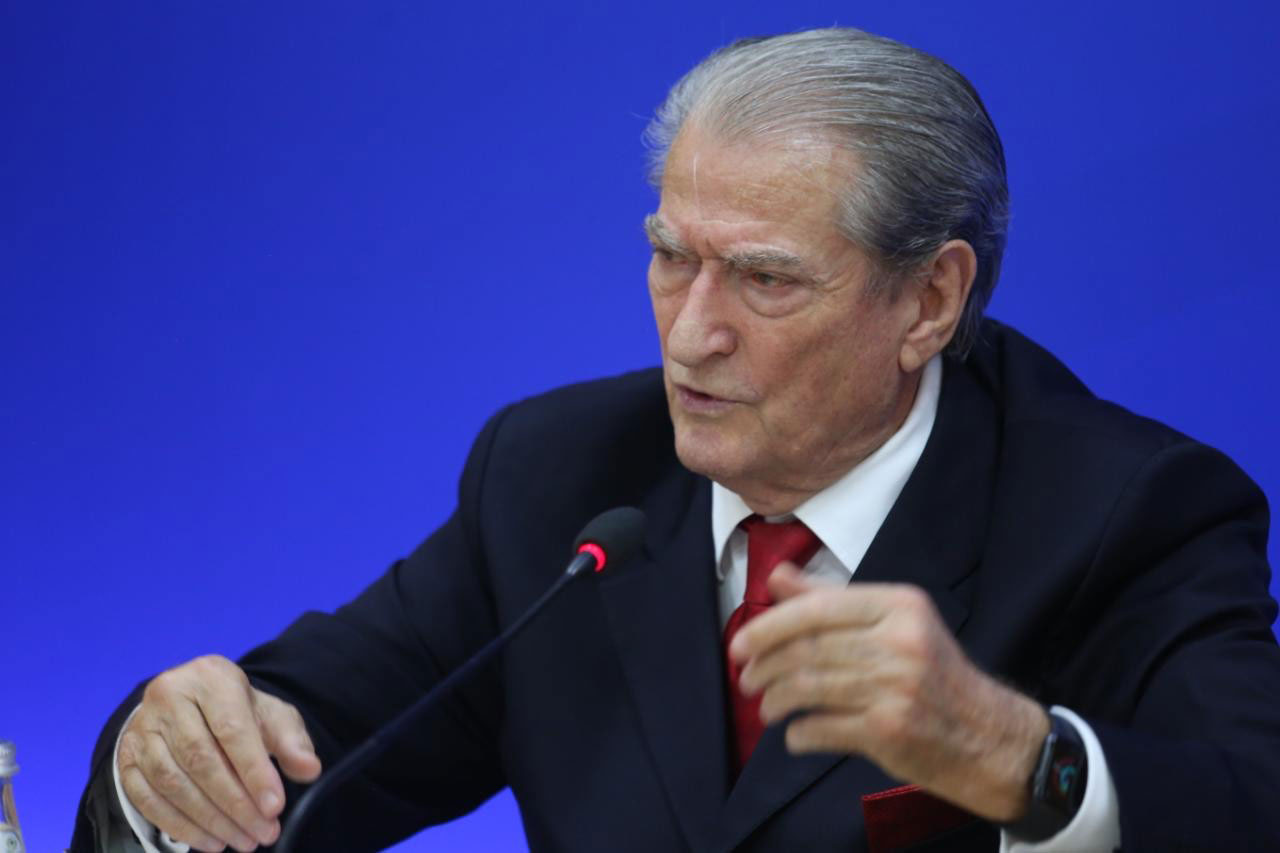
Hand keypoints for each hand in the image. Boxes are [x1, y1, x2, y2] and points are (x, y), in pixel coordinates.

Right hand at [116, 655, 322, 851]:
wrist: (192, 707)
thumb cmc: (237, 713)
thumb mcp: (271, 717)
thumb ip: (292, 742)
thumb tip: (309, 769)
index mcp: (210, 677)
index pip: (232, 729)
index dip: (254, 771)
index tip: (275, 806)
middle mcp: (169, 696)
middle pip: (200, 759)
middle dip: (235, 804)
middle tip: (263, 833)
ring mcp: (141, 728)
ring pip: (172, 782)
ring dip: (210, 820)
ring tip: (241, 840)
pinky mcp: (125, 757)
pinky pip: (147, 798)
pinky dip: (179, 826)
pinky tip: (209, 841)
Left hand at [729, 564, 1047, 821]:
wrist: (990, 737)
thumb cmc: (933, 675)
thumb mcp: (893, 624)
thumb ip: (831, 599)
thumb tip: (776, 576)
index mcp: (900, 605)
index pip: (817, 608)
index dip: (770, 626)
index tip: (741, 644)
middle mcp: (900, 641)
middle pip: (808, 648)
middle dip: (765, 666)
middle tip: (746, 678)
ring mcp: (896, 687)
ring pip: (809, 687)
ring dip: (775, 700)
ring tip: (767, 706)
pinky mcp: (889, 731)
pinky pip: (822, 728)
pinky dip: (798, 733)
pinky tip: (794, 734)